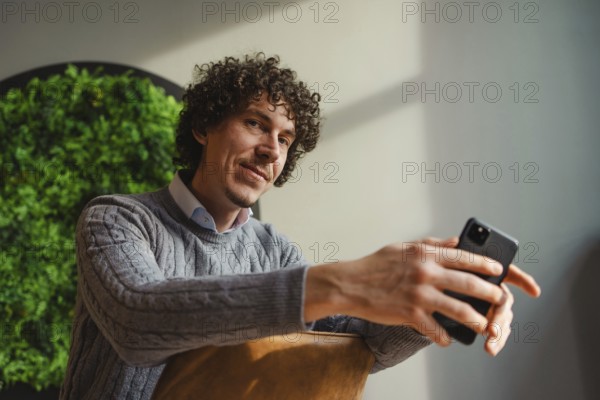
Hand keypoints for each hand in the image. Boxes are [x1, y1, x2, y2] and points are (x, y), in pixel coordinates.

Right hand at [305, 237, 508, 345]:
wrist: (349, 284)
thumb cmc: (374, 265)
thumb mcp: (403, 247)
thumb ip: (431, 245)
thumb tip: (455, 242)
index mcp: (424, 254)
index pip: (463, 257)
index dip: (485, 264)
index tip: (498, 270)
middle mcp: (425, 272)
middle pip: (468, 284)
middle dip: (490, 293)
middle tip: (500, 299)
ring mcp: (419, 294)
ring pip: (459, 309)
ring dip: (476, 319)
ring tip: (484, 324)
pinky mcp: (410, 313)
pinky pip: (435, 329)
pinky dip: (444, 337)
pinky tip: (448, 339)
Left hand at [425, 237, 541, 354]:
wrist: (428, 290)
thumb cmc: (438, 271)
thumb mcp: (438, 260)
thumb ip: (447, 251)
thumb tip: (455, 242)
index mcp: (484, 271)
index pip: (507, 272)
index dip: (522, 280)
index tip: (534, 291)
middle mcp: (491, 287)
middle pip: (504, 301)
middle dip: (501, 316)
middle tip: (491, 327)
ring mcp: (489, 304)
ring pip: (503, 318)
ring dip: (499, 332)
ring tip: (489, 343)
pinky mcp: (484, 319)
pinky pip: (495, 331)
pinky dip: (495, 341)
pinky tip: (491, 348)